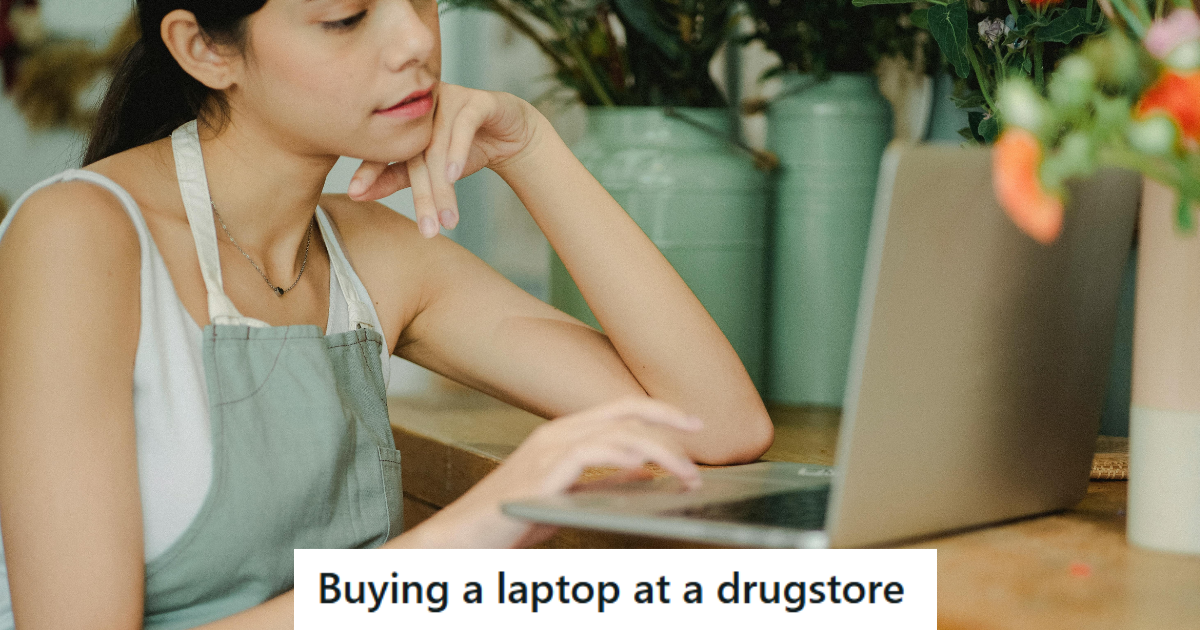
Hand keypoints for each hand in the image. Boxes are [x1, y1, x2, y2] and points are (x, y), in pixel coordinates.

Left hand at [347, 82, 544, 237]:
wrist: (510, 135)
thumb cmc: (465, 150)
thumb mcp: (429, 169)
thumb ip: (393, 177)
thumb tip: (355, 194)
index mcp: (405, 118)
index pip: (385, 147)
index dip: (371, 170)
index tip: (354, 193)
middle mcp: (423, 105)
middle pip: (416, 155)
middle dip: (424, 198)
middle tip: (428, 231)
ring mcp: (450, 98)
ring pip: (439, 147)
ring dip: (444, 187)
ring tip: (447, 219)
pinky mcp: (478, 100)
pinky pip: (464, 126)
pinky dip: (457, 152)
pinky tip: (453, 176)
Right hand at [441, 396, 703, 547]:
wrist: (463, 538)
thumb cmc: (510, 519)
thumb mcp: (571, 498)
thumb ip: (607, 483)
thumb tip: (649, 473)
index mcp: (563, 435)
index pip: (621, 408)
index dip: (660, 410)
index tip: (692, 422)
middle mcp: (556, 434)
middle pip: (624, 410)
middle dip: (667, 418)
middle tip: (700, 434)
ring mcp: (546, 451)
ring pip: (615, 432)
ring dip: (658, 450)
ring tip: (685, 471)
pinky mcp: (539, 474)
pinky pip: (587, 453)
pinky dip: (619, 455)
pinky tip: (642, 465)